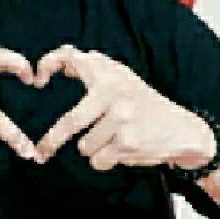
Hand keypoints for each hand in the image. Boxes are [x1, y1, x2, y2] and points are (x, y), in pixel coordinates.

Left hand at [34, 45, 212, 170]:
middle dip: (52, 141)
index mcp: (109, 73)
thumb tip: (63, 63)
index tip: (37, 81)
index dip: (48, 64)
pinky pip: (98, 161)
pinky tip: (121, 150)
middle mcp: (114, 92)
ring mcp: (122, 118)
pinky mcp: (127, 142)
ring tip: (111, 140)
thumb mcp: (122, 79)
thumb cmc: (144, 104)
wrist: (182, 129)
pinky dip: (104, 161)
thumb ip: (95, 71)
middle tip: (41, 151)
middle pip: (71, 121)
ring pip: (84, 146)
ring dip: (92, 149)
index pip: (71, 57)